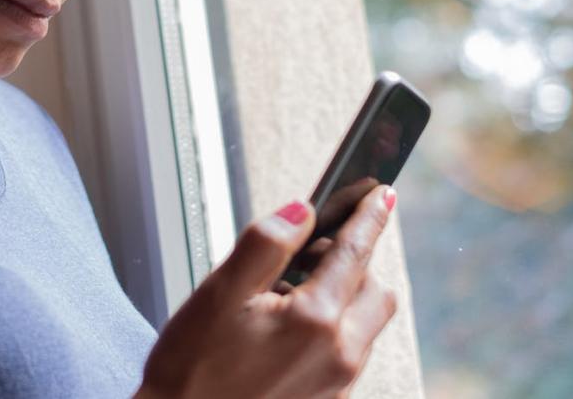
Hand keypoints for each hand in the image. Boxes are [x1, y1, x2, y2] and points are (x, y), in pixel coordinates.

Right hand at [134, 185, 398, 398]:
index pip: (354, 252)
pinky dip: (335, 324)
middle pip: (375, 289)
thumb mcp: (219, 293)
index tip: (380, 193)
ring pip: (366, 321)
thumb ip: (264, 244)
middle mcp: (339, 354)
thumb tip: (300, 212)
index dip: (368, 216)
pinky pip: (351, 349)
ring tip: (288, 293)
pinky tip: (287, 326)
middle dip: (355, 260)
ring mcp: (338, 382)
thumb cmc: (192, 369)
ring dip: (345, 294)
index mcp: (315, 320)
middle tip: (308, 250)